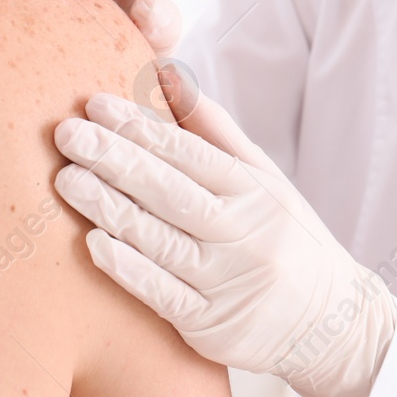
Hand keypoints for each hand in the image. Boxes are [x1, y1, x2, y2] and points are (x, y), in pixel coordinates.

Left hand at [52, 69, 395, 396]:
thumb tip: (167, 70)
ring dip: (109, 208)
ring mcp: (228, 282)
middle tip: (67, 134)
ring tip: (66, 180)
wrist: (330, 322)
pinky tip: (94, 244)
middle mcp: (244, 233)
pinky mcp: (212, 326)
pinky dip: (128, 269)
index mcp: (255, 191)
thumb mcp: (262, 178)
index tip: (95, 106)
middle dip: (114, 160)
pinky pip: (164, 294)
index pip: (189, 153)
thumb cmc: (283, 236)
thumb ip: (212, 128)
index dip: (140, 128)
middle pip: (170, 191)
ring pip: (160, 239)